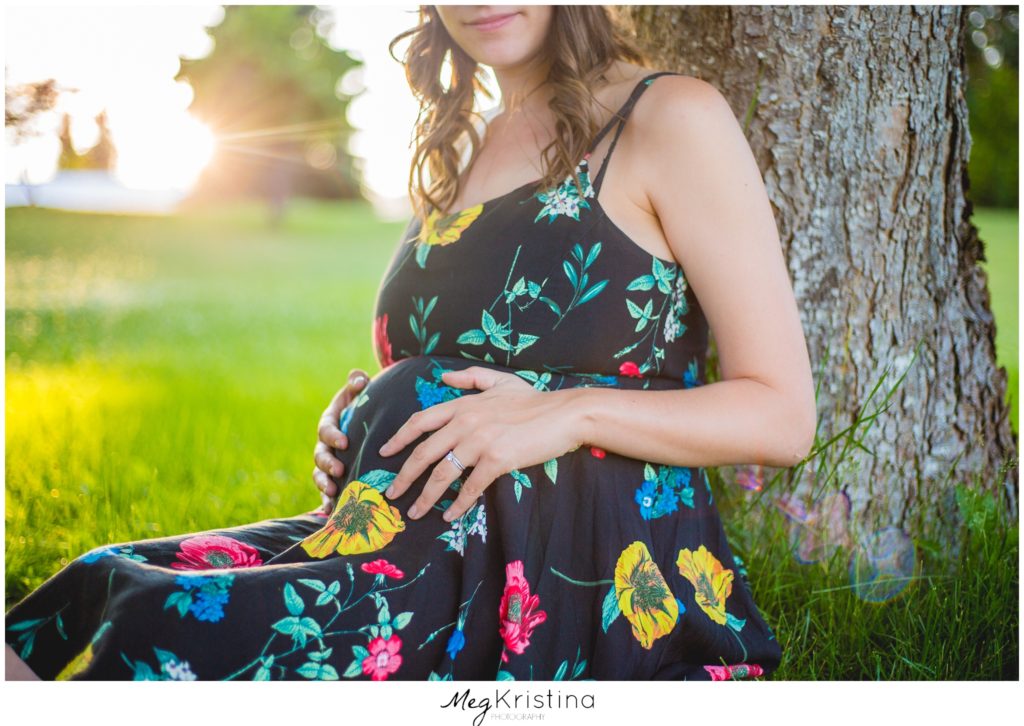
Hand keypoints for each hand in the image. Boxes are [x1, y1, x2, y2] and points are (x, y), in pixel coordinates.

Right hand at [313, 368, 369, 513]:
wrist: (366, 421)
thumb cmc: (362, 404)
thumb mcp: (359, 392)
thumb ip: (356, 384)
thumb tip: (358, 378)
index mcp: (330, 422)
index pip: (326, 429)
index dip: (333, 436)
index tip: (344, 442)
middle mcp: (325, 444)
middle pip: (320, 455)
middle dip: (328, 464)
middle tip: (339, 470)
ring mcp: (328, 462)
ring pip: (320, 475)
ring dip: (324, 485)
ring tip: (333, 493)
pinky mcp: (334, 478)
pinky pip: (327, 492)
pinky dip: (328, 501)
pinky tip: (331, 512)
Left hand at [377, 366, 582, 522]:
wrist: (564, 414)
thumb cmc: (534, 400)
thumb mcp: (500, 381)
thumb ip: (470, 378)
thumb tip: (443, 377)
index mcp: (463, 405)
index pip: (420, 421)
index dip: (399, 438)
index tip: (384, 453)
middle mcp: (465, 422)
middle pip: (423, 453)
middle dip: (403, 477)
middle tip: (390, 494)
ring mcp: (480, 441)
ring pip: (441, 474)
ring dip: (425, 497)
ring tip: (415, 513)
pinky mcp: (497, 460)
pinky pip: (470, 487)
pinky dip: (457, 504)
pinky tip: (449, 516)